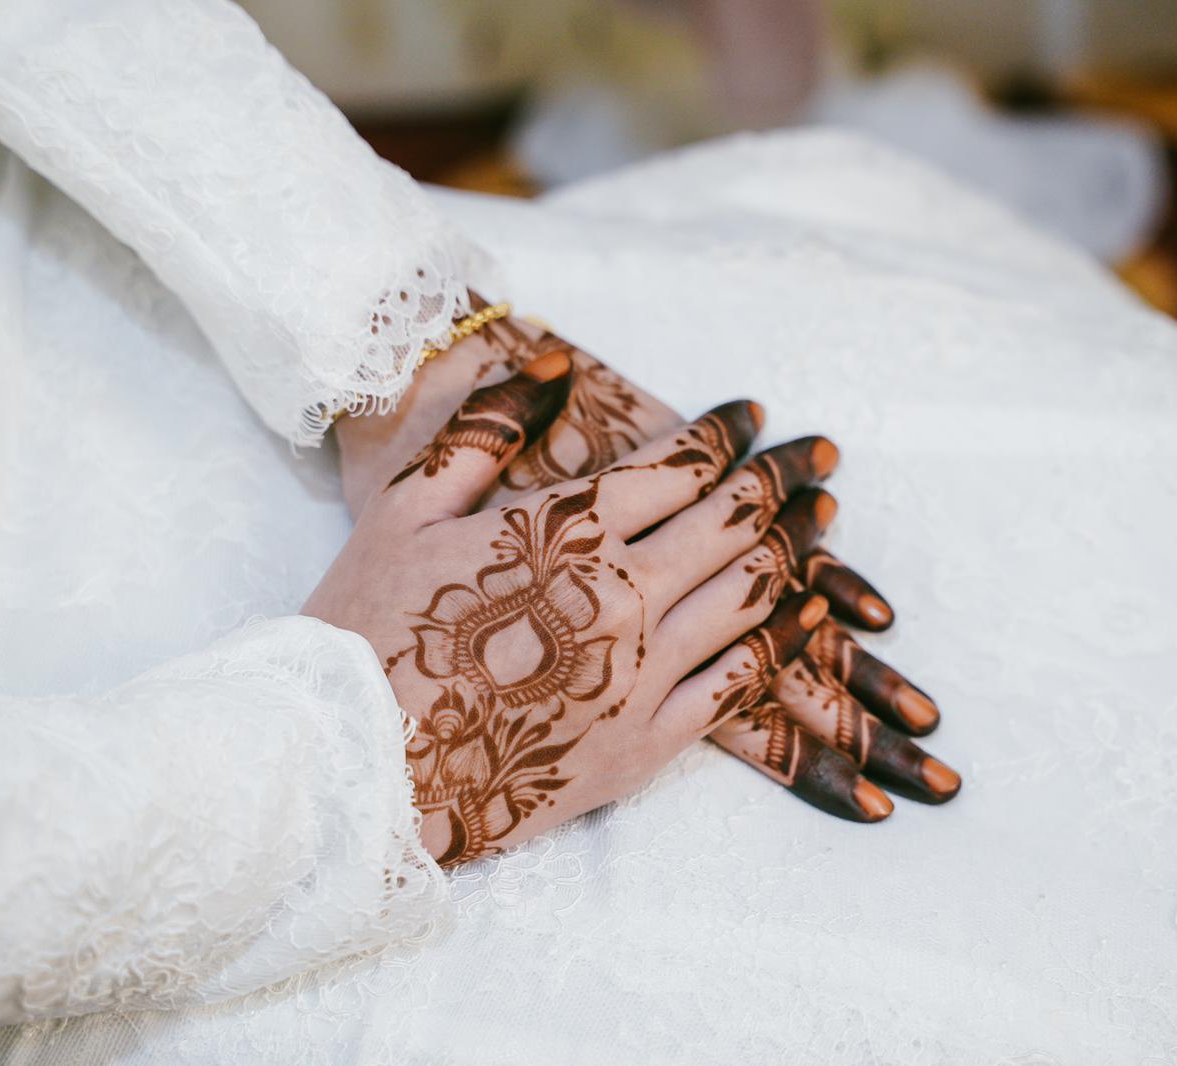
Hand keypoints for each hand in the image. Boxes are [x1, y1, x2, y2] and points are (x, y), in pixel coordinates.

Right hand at [333, 297, 960, 821]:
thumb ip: (487, 429)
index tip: (754, 413)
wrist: (356, 767)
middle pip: (731, 522)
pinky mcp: (644, 744)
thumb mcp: (406, 508)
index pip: (678, 465)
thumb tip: (556, 365)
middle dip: (782, 478)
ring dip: (792, 548)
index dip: (724, 433)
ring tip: (821, 517)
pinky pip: (736, 684)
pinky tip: (802, 615)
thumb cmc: (369, 627)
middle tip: (819, 455)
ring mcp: (641, 673)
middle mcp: (623, 594)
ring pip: (747, 595)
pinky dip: (779, 641)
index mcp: (567, 530)